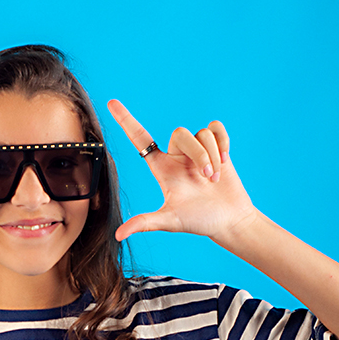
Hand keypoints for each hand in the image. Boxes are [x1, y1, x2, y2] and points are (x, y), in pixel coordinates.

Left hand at [107, 100, 257, 244]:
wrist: (228, 220)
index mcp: (162, 167)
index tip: (111, 103)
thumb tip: (117, 235)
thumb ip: (144, 223)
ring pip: (201, 133)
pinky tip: (225, 160)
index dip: (126, 120)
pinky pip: (216, 128)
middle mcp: (177, 155)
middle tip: (207, 179)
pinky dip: (223, 142)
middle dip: (199, 154)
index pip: (140, 138)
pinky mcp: (216, 147)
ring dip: (211, 155)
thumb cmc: (198, 221)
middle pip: (181, 133)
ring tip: (215, 178)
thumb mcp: (169, 220)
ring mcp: (197, 151)